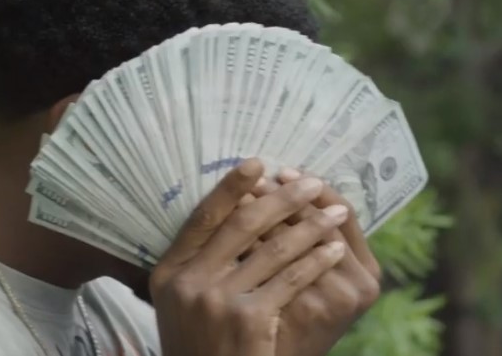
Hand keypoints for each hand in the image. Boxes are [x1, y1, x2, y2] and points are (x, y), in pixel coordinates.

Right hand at [149, 159, 348, 355]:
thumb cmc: (199, 346)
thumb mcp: (179, 304)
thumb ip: (196, 265)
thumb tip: (236, 211)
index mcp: (167, 272)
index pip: (202, 217)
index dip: (231, 187)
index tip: (258, 163)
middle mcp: (187, 282)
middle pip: (241, 225)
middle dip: (282, 199)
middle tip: (310, 182)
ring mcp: (217, 301)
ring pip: (273, 249)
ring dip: (310, 225)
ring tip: (334, 213)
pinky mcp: (248, 319)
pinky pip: (290, 279)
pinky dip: (315, 260)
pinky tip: (333, 250)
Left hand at [249, 169, 381, 355]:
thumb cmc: (288, 318)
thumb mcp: (310, 276)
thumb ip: (306, 241)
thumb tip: (276, 183)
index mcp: (367, 269)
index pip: (344, 212)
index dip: (313, 187)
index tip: (281, 168)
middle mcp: (361, 281)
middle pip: (322, 220)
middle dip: (284, 195)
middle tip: (255, 174)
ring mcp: (340, 295)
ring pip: (299, 237)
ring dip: (267, 211)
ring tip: (242, 194)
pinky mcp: (313, 307)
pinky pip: (280, 260)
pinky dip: (257, 242)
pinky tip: (233, 228)